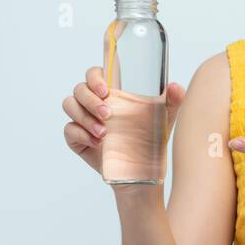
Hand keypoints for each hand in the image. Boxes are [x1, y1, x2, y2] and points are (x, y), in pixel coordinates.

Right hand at [63, 66, 185, 174]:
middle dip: (91, 100)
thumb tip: (176, 87)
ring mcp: (83, 119)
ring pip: (70, 105)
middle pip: (79, 88)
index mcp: (112, 91)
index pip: (95, 74)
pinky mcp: (76, 138)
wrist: (141, 170)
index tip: (105, 90)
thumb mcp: (165, 118)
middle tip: (108, 114)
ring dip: (85, 117)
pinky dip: (81, 134)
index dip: (95, 77)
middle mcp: (93, 102)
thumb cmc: (151, 138)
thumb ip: (173, 100)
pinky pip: (69, 130)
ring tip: (104, 132)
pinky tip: (98, 142)